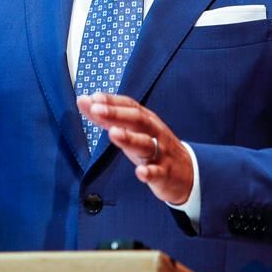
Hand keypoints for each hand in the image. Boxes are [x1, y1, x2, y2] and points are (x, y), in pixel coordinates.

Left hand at [77, 92, 192, 204]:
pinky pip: (158, 172)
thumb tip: (83, 100)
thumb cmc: (153, 147)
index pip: (129, 105)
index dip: (112, 101)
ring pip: (146, 144)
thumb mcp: (132, 130)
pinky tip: (140, 173)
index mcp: (145, 120)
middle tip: (97, 109)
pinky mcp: (165, 173)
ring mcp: (161, 152)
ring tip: (113, 133)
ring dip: (130, 138)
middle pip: (137, 120)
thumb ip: (106, 117)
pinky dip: (149, 172)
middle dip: (116, 114)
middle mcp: (154, 132)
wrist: (188, 173)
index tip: (94, 97)